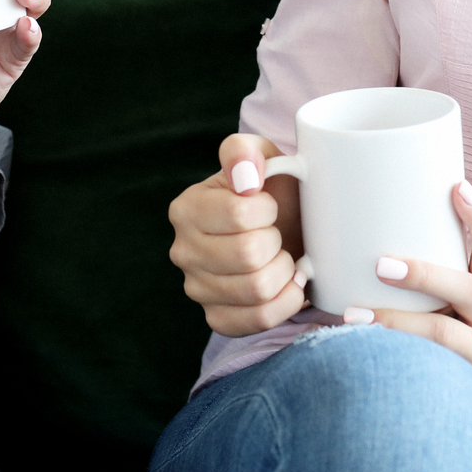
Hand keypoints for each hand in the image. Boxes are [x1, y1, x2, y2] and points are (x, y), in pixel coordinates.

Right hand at [168, 134, 307, 335]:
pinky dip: (285, 302)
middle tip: (278, 234)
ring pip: (257, 290)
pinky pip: (258, 320)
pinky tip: (288, 285)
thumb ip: (244, 152)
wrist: (285, 228)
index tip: (271, 206)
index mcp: (187, 208)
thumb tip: (245, 177)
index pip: (239, 214)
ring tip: (283, 257)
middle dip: (277, 242)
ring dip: (285, 272)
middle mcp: (183, 251)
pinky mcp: (217, 317)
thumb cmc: (272, 192)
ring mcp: (197, 289)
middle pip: (248, 255)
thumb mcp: (261, 156)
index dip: (268, 210)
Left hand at [360, 180, 471, 461]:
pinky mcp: (470, 390)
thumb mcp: (464, 311)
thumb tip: (363, 243)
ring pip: (445, 336)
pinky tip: (366, 362)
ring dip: (398, 323)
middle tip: (382, 263)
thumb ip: (430, 283)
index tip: (457, 186)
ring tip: (356, 316)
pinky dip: (398, 366)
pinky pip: (433, 376)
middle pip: (467, 288)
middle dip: (424, 273)